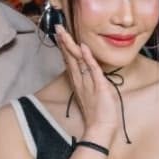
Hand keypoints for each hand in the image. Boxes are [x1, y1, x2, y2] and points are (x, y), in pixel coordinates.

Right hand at [55, 24, 119, 143]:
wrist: (101, 129)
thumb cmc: (99, 115)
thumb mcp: (93, 96)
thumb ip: (90, 84)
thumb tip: (89, 74)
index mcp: (79, 83)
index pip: (71, 62)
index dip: (66, 48)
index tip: (61, 37)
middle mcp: (81, 81)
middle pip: (71, 58)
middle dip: (64, 42)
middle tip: (57, 28)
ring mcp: (88, 83)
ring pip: (78, 61)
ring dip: (71, 46)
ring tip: (64, 33)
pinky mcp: (98, 86)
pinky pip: (92, 69)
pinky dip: (88, 58)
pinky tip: (83, 47)